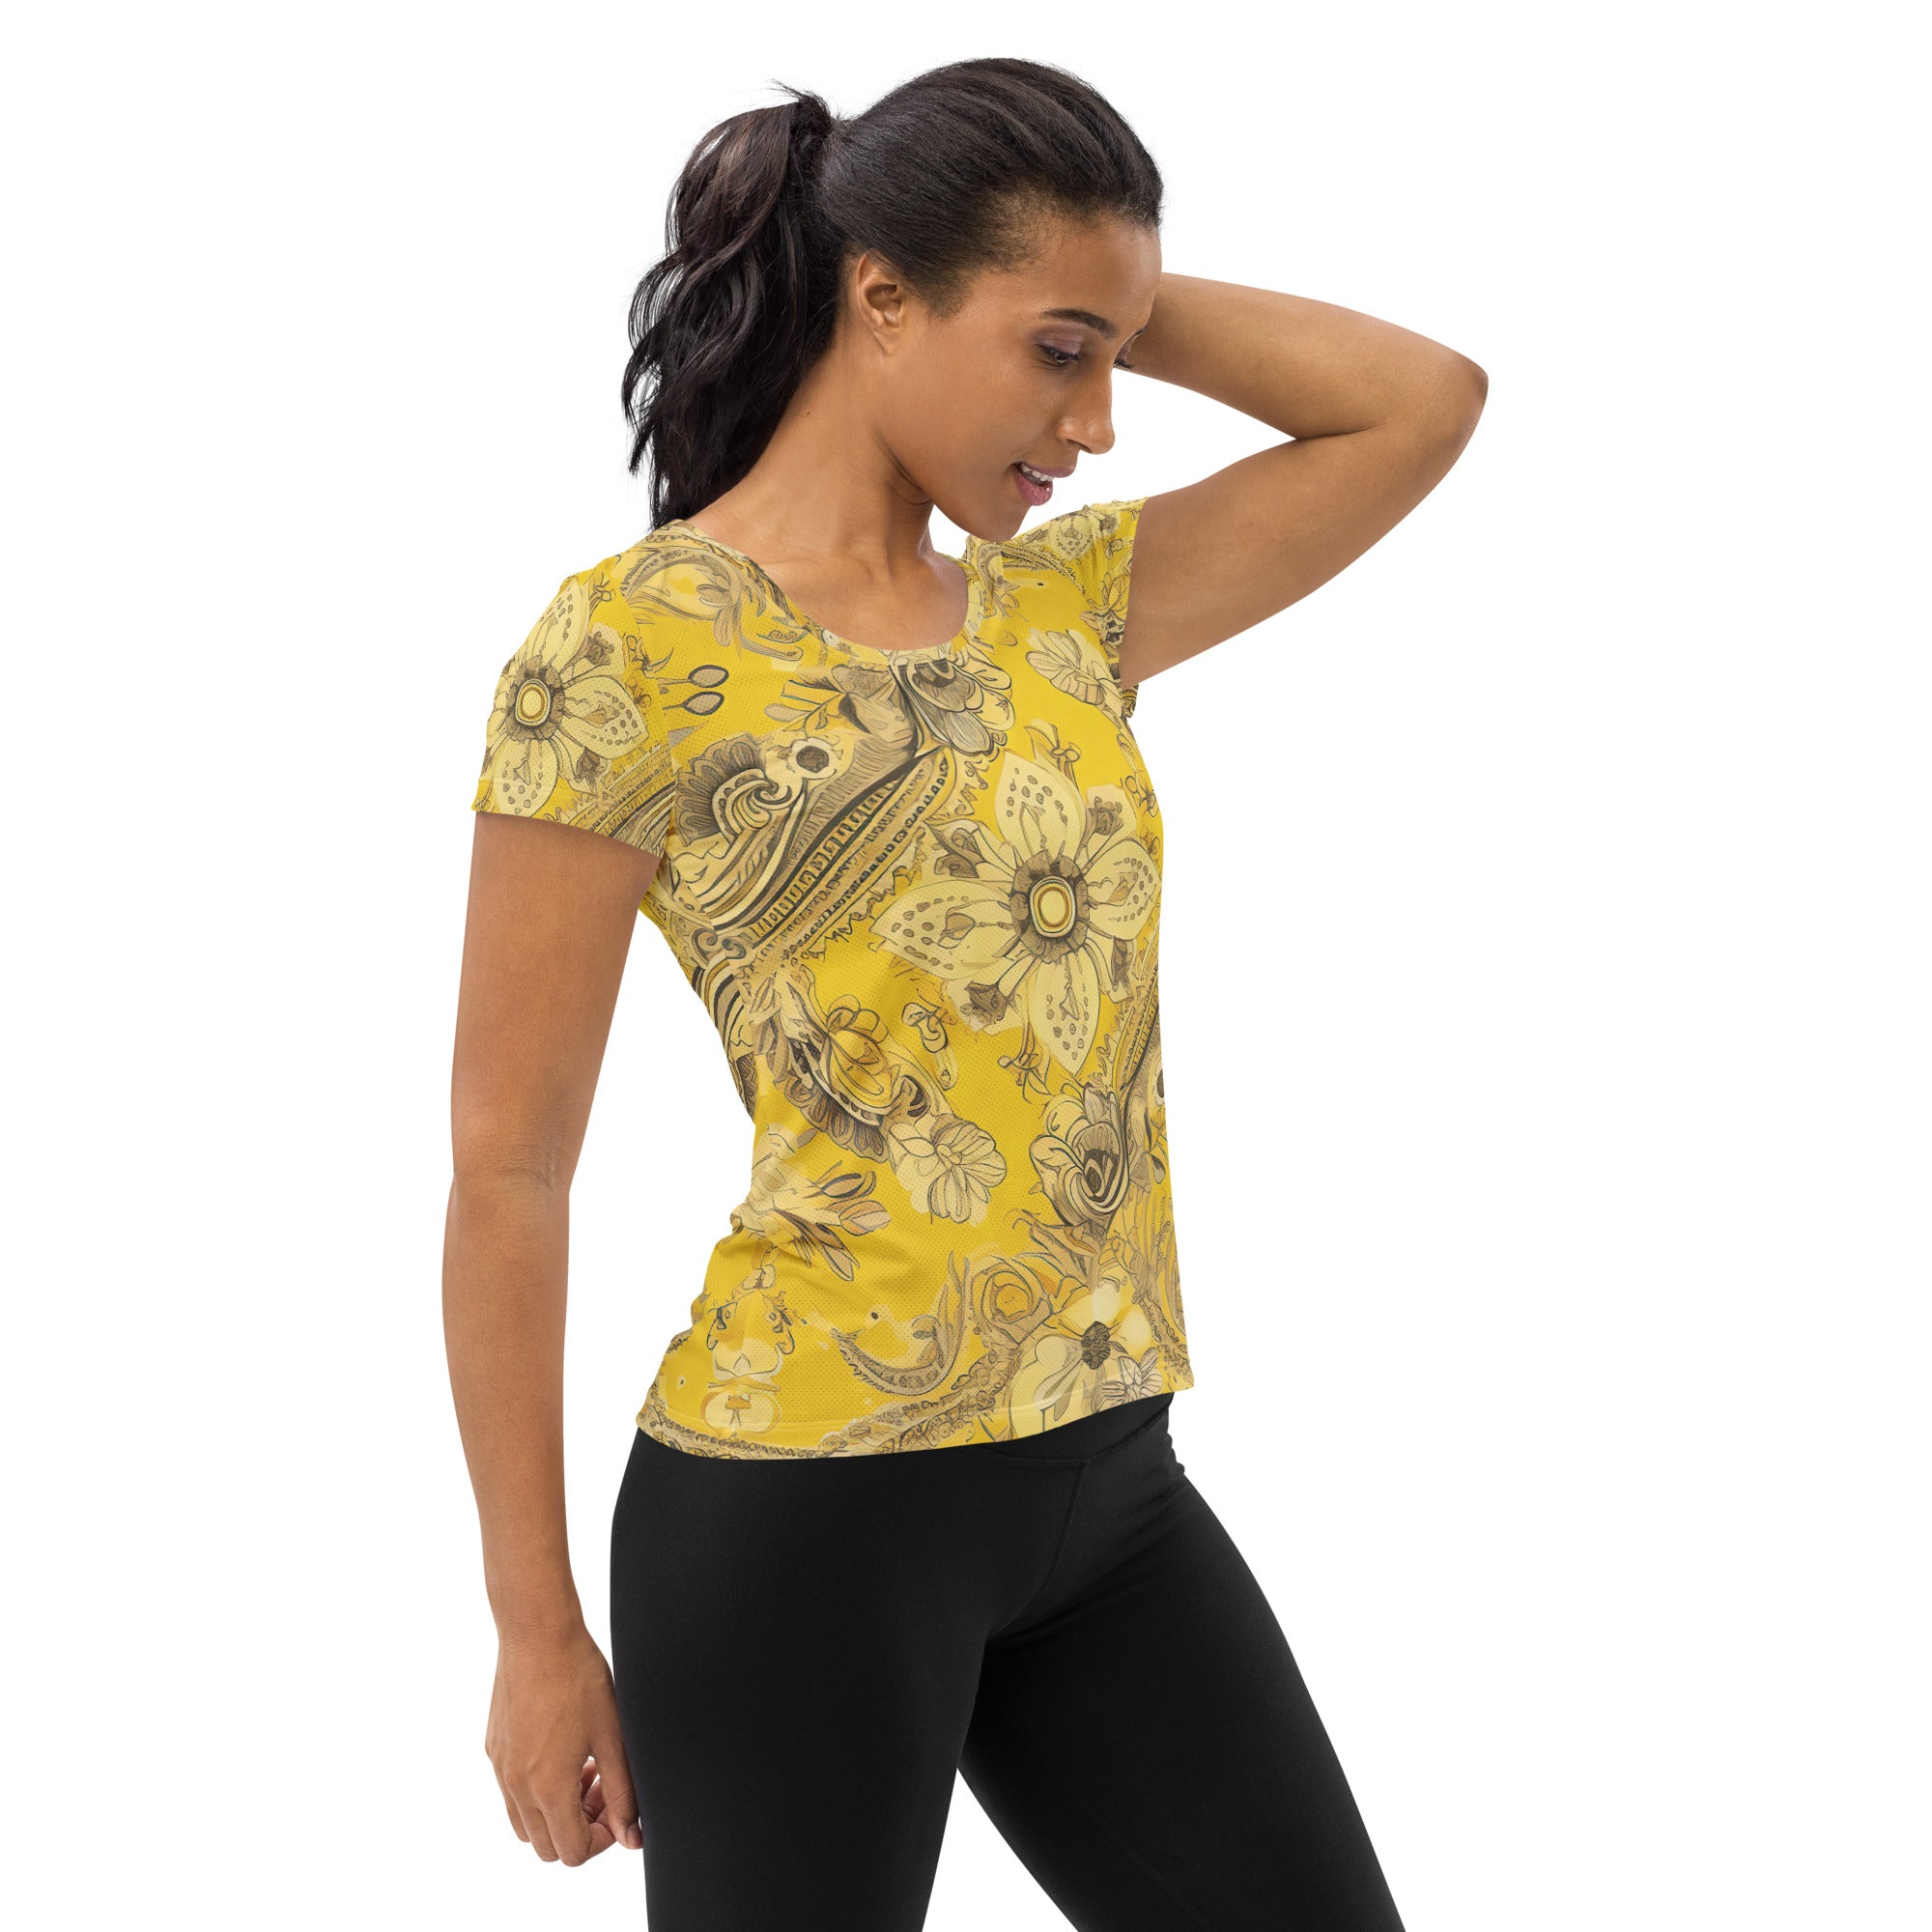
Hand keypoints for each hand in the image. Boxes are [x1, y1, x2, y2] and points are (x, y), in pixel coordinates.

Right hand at [484, 1621, 641, 1863]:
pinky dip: (537, 1790)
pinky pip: (512, 1792)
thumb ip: (623, 1793)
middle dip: (580, 1828)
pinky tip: (562, 1750)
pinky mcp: (494, 1749)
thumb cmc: (579, 1678)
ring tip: (583, 1770)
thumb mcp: (613, 1736)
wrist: (538, 1635)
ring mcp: (501, 1769)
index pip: (572, 1852)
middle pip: (546, 1846)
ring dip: (556, 1812)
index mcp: (548, 1788)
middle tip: (602, 1787)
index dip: (602, 1840)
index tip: (617, 1809)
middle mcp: (517, 1786)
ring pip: (525, 1824)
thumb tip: (631, 1836)